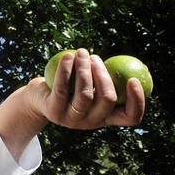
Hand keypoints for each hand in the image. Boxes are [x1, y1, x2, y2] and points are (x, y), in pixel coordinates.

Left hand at [30, 48, 145, 129]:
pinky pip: (61, 88)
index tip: (133, 79)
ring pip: (85, 95)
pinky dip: (66, 70)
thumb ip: (104, 76)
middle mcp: (91, 122)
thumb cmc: (70, 87)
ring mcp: (72, 120)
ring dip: (85, 69)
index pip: (130, 117)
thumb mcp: (90, 84)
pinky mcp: (54, 112)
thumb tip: (127, 60)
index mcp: (106, 117)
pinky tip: (68, 55)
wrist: (38, 99)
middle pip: (107, 101)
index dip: (137, 101)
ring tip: (82, 52)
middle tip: (95, 58)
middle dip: (104, 75)